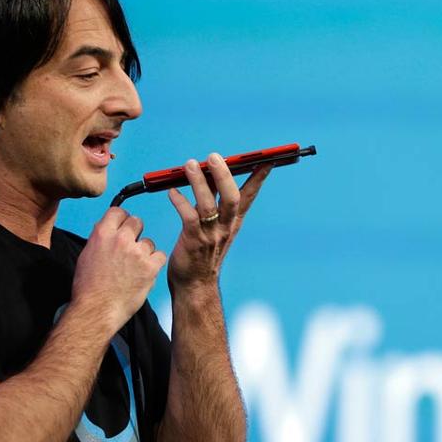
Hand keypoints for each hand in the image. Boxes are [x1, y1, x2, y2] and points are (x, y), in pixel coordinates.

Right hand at [72, 207, 166, 329]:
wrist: (97, 310)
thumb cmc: (89, 288)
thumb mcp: (86, 256)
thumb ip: (99, 239)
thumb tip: (105, 228)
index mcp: (103, 234)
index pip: (118, 211)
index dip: (122, 219)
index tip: (124, 227)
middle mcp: (121, 239)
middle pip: (137, 221)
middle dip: (135, 233)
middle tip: (131, 249)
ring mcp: (137, 252)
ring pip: (149, 242)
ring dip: (144, 253)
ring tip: (134, 269)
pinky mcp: (150, 266)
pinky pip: (160, 256)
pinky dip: (154, 264)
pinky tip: (144, 274)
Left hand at [167, 153, 271, 292]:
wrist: (195, 285)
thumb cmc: (202, 253)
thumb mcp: (214, 226)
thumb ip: (212, 201)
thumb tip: (205, 173)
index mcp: (233, 222)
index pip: (250, 196)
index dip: (259, 178)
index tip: (268, 160)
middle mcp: (225, 227)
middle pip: (232, 197)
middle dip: (224, 175)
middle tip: (215, 156)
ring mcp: (211, 235)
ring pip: (208, 204)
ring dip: (199, 183)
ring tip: (190, 164)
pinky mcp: (194, 241)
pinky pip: (188, 217)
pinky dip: (180, 201)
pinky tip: (172, 191)